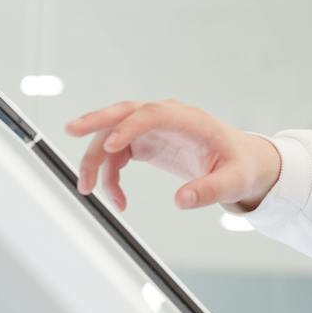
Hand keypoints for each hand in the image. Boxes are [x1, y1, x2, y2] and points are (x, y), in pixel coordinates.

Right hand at [63, 98, 280, 214]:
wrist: (241, 162)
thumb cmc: (240, 166)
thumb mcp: (234, 182)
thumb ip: (210, 191)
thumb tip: (182, 200)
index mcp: (190, 120)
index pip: (153, 114)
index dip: (129, 127)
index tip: (110, 148)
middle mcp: (166, 118)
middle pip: (125, 112)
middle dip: (97, 120)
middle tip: (71, 131)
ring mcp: (153, 129)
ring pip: (113, 135)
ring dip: (96, 160)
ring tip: (89, 191)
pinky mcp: (146, 142)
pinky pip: (117, 153)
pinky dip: (109, 174)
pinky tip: (115, 197)